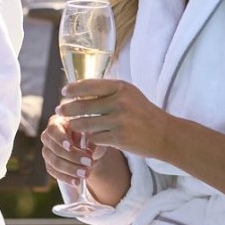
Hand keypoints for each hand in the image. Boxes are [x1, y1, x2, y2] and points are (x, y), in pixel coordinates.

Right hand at [40, 115, 105, 183]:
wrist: (90, 148)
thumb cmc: (92, 135)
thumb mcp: (94, 132)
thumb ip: (90, 135)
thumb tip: (88, 143)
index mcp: (57, 122)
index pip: (54, 130)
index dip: (61, 139)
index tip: (71, 146)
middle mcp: (48, 136)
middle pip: (55, 148)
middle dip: (72, 157)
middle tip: (89, 162)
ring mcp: (47, 151)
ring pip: (54, 162)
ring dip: (71, 169)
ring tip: (86, 173)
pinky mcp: (49, 164)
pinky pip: (54, 172)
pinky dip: (66, 177)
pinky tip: (77, 181)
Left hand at [57, 79, 176, 158]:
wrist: (165, 134)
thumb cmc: (143, 113)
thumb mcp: (129, 95)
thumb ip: (107, 91)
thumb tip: (79, 88)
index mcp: (122, 88)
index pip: (89, 86)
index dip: (73, 89)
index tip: (64, 92)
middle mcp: (120, 102)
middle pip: (83, 106)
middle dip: (67, 109)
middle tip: (59, 110)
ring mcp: (119, 121)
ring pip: (85, 123)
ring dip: (75, 125)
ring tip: (72, 124)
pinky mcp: (118, 138)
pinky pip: (95, 138)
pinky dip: (91, 139)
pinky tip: (89, 138)